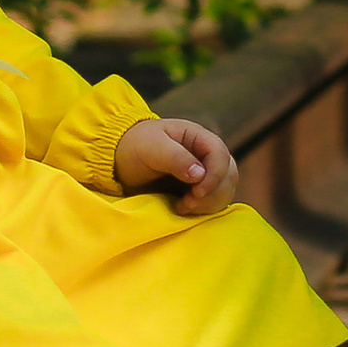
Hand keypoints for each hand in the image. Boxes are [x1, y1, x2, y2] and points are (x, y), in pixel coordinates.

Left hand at [114, 115, 236, 215]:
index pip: (221, 155)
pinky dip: (204, 209)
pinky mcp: (198, 190)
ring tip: (183, 207)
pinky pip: (214, 202)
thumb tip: (200, 174)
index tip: (197, 192)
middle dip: (212, 193)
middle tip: (187, 203)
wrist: (119, 160)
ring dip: (209, 203)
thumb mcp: (151, 147)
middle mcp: (206, 155)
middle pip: (229, 175)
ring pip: (225, 191)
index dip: (214, 176)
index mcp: (198, 137)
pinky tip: (182, 208)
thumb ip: (175, 158)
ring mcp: (205, 174)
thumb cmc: (134, 146)